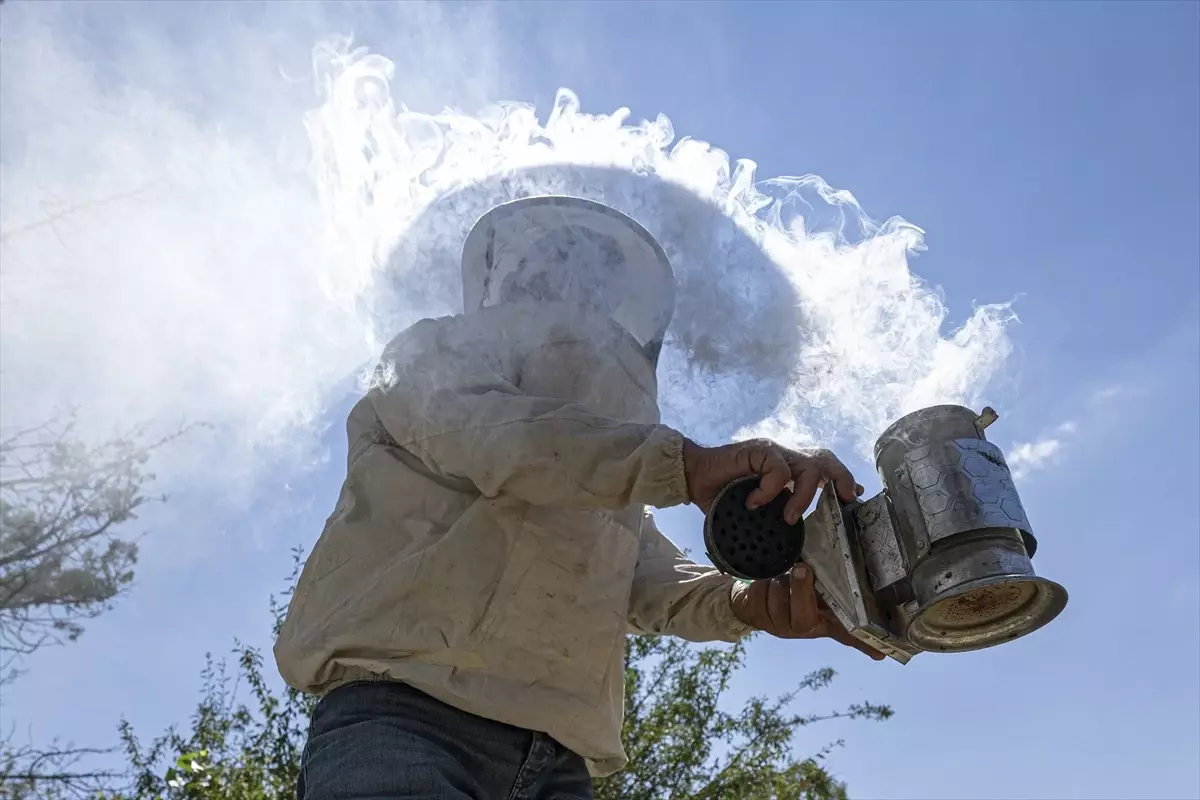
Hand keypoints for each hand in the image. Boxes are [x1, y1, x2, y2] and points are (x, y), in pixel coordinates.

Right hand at [681, 438, 863, 523]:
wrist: (693, 476)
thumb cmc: (721, 494)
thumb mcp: (754, 510)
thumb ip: (771, 516)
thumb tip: (784, 546)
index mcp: (788, 468)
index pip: (824, 467)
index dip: (841, 479)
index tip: (853, 497)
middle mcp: (785, 457)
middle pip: (826, 459)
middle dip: (841, 478)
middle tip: (845, 499)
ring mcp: (773, 452)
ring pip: (809, 467)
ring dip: (804, 496)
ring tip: (789, 517)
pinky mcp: (759, 450)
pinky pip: (779, 470)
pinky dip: (771, 490)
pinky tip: (755, 503)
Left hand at [731, 564, 884, 660]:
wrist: (751, 603)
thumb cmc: (789, 594)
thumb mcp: (813, 593)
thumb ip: (833, 592)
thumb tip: (864, 609)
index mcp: (822, 622)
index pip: (848, 636)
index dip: (864, 644)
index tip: (881, 653)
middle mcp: (802, 628)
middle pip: (804, 617)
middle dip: (801, 589)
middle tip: (802, 568)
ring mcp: (778, 626)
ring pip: (778, 598)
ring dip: (778, 580)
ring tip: (781, 576)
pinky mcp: (756, 618)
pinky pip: (758, 595)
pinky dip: (761, 582)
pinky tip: (765, 582)